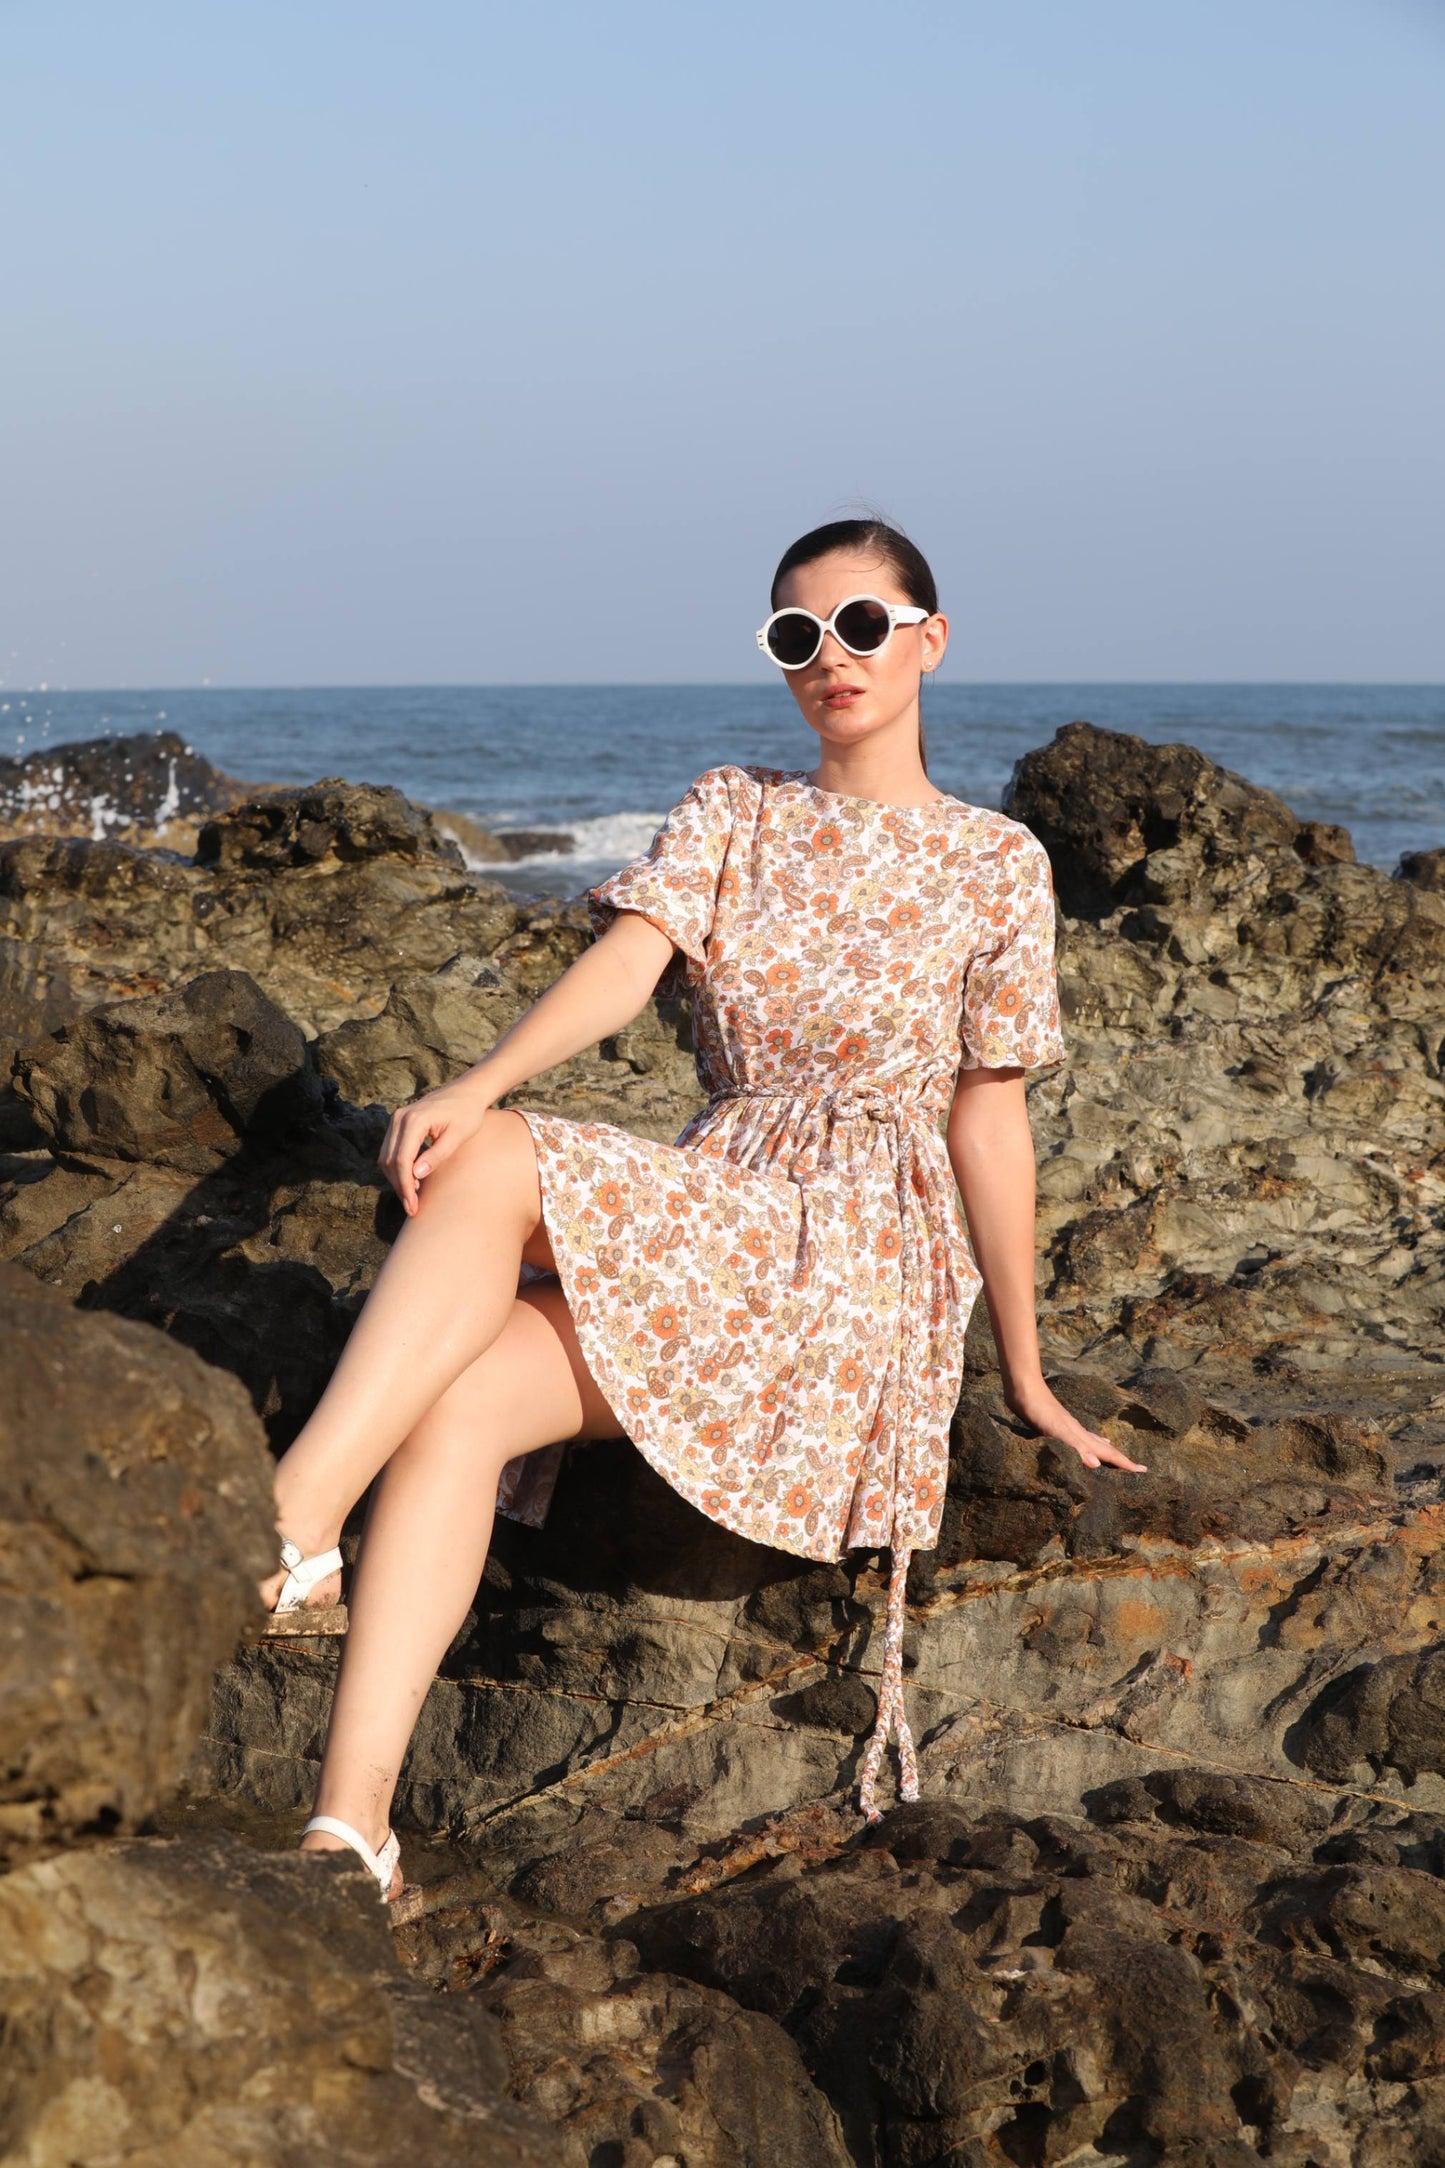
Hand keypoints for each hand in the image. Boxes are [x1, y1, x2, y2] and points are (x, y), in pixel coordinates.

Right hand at [379, 1078, 492, 1216]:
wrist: (466, 1092)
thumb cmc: (467, 1114)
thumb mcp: (458, 1136)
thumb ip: (437, 1155)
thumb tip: (416, 1175)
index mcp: (415, 1120)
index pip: (402, 1160)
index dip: (406, 1186)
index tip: (413, 1206)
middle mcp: (400, 1118)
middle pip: (390, 1161)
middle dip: (400, 1187)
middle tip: (413, 1207)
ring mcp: (396, 1119)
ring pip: (386, 1158)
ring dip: (397, 1179)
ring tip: (414, 1197)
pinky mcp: (398, 1123)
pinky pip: (390, 1151)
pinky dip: (397, 1168)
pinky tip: (413, 1181)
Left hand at [1005, 1378, 1148, 1473]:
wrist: (1024, 1389)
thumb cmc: (1040, 1411)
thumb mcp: (1058, 1432)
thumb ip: (1076, 1448)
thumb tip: (1096, 1465)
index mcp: (1082, 1437)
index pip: (1108, 1453)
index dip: (1125, 1463)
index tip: (1144, 1470)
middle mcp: (1079, 1433)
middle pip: (1105, 1448)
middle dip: (1121, 1459)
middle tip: (1136, 1468)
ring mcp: (1068, 1429)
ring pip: (1093, 1443)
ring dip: (1104, 1452)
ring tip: (1113, 1456)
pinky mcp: (1056, 1427)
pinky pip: (1079, 1440)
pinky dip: (1086, 1445)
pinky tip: (1082, 1444)